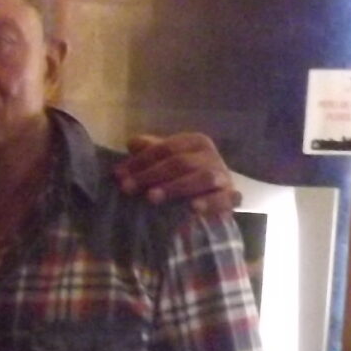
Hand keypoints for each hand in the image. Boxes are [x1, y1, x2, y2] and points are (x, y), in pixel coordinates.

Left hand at [115, 133, 237, 217]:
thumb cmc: (184, 177)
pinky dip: (209, 203)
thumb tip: (131, 143)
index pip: (165, 148)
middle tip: (128, 188)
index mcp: (195, 142)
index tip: (118, 175)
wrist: (215, 198)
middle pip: (180, 162)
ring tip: (152, 198)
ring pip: (201, 177)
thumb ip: (149, 151)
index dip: (140, 161)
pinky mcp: (231, 197)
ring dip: (175, 187)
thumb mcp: (166, 161)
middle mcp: (211, 156)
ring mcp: (223, 176)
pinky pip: (223, 199)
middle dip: (150, 175)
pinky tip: (193, 208)